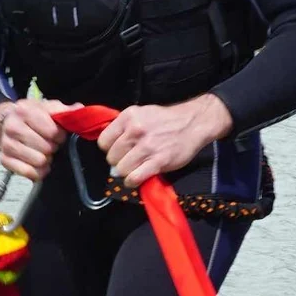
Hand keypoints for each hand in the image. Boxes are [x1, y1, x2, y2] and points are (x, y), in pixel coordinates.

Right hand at [0, 97, 74, 181]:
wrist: (7, 122)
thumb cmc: (32, 116)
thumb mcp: (47, 108)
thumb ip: (64, 110)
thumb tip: (79, 109)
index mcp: (24, 111)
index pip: (52, 131)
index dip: (59, 135)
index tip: (58, 135)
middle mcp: (12, 127)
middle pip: (46, 148)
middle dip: (52, 147)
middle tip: (49, 144)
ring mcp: (7, 144)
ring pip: (39, 161)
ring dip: (45, 159)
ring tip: (42, 152)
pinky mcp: (4, 160)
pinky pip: (28, 172)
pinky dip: (37, 171)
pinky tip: (37, 163)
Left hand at [97, 95, 233, 186]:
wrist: (193, 123)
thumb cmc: (165, 120)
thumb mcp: (141, 114)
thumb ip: (124, 127)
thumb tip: (109, 147)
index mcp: (128, 117)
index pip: (103, 142)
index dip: (109, 149)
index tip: (118, 151)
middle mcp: (135, 130)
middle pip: (111, 158)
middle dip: (118, 162)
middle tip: (129, 161)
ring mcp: (146, 147)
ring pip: (121, 169)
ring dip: (126, 173)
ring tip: (135, 169)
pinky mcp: (158, 161)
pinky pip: (134, 178)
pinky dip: (132, 182)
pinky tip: (137, 178)